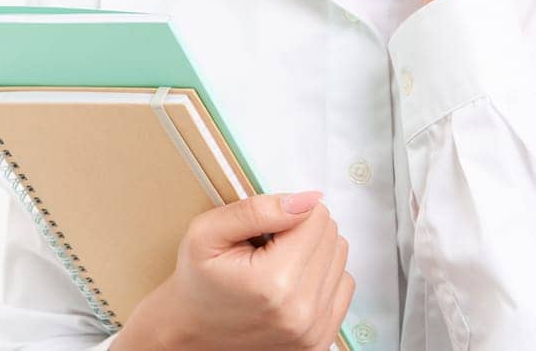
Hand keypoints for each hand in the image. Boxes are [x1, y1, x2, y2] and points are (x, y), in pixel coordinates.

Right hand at [120, 190, 352, 350]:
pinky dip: (321, 277)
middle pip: (331, 236)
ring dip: (313, 253)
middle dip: (301, 231)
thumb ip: (258, 210)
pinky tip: (292, 283)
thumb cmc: (197, 281)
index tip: (263, 232)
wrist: (191, 332)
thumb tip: (309, 200)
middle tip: (266, 249)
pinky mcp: (320, 341)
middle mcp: (300, 312)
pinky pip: (344, 285)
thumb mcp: (208, 232)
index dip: (288, 213)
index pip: (316, 217)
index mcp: (273, 283)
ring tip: (276, 266)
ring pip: (340, 257)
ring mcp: (313, 331)